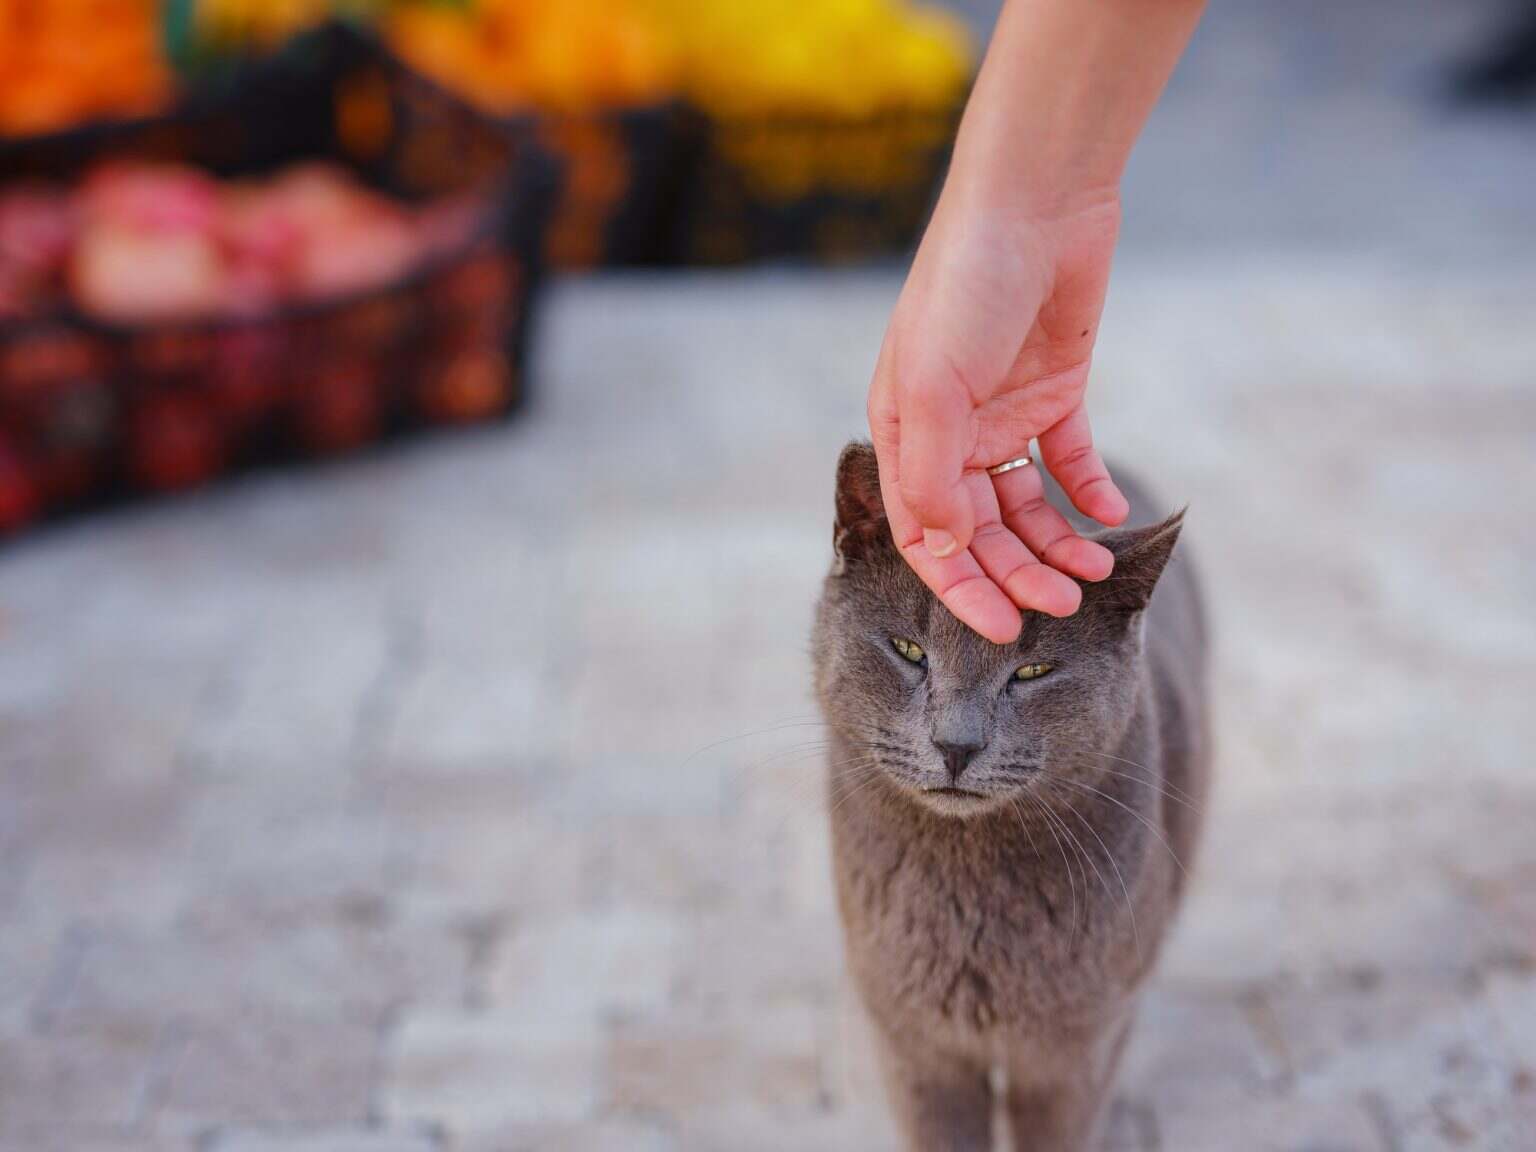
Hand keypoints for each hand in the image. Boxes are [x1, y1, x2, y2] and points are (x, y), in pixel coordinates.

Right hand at [868, 189, 1129, 643]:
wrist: (1036, 201)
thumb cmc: (965, 286)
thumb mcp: (935, 387)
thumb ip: (934, 475)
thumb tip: (943, 550)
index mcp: (906, 434)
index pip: (927, 536)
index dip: (960, 587)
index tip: (1000, 629)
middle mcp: (950, 432)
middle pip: (980, 530)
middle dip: (1017, 574)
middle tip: (1062, 606)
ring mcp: (1003, 413)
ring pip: (1026, 506)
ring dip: (1054, 544)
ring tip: (1093, 574)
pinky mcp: (1055, 392)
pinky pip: (1069, 461)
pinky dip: (1088, 491)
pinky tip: (1110, 516)